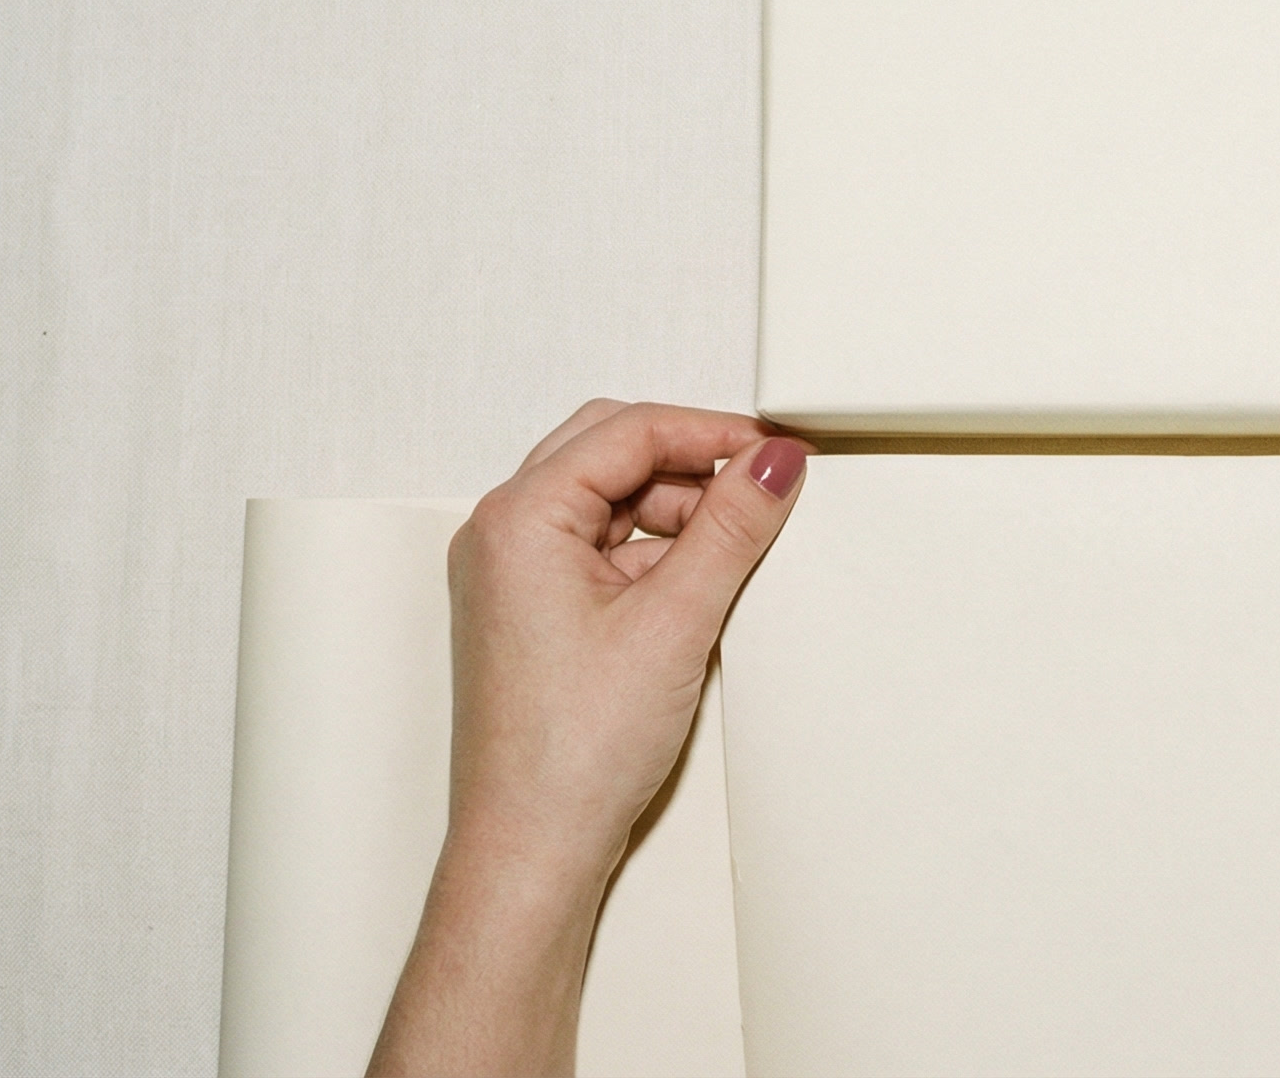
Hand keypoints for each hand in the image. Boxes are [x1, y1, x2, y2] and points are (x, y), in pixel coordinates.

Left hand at [370, 401, 807, 1077]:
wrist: (533, 848)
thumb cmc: (570, 753)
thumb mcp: (675, 620)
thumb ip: (732, 527)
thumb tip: (773, 463)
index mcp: (517, 520)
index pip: (628, 431)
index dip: (712, 433)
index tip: (777, 454)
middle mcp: (502, 538)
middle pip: (612, 453)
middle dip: (693, 464)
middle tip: (763, 488)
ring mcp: (513, 579)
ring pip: (610, 502)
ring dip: (678, 511)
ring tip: (740, 548)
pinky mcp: (535, 616)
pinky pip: (603, 551)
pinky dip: (658, 554)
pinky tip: (703, 585)